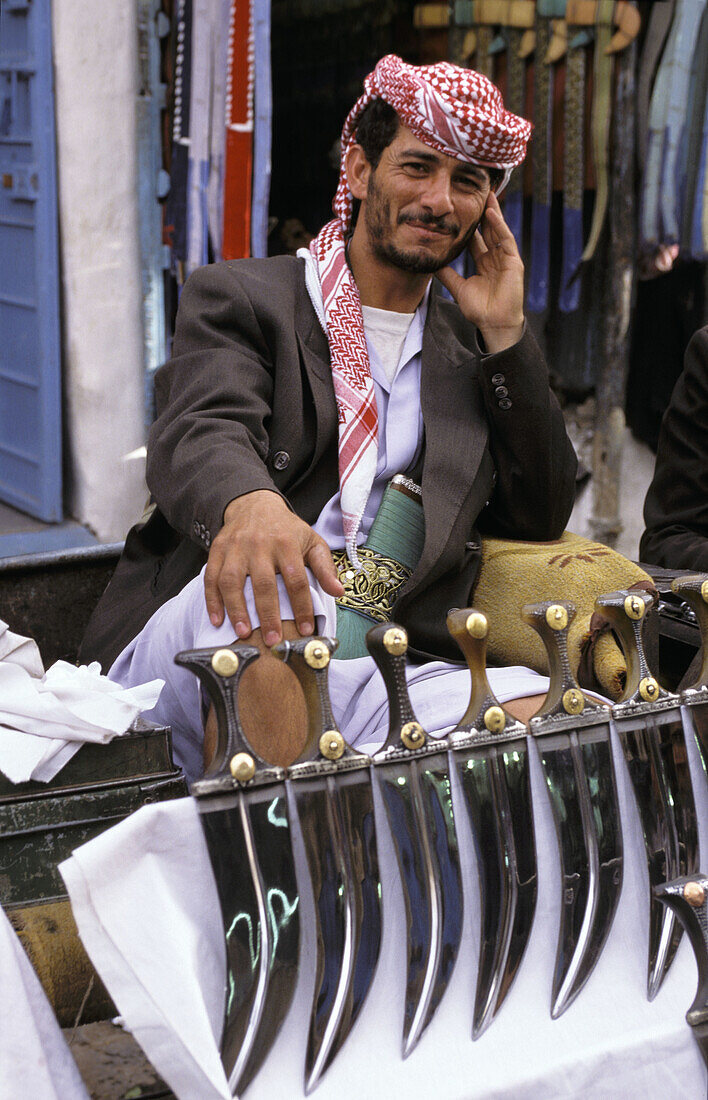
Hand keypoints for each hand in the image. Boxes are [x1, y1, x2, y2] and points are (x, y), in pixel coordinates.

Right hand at [204, 490, 343, 644]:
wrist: (254, 504)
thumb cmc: (286, 529)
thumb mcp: (311, 541)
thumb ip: (324, 567)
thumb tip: (338, 592)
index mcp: (287, 543)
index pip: (296, 579)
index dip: (302, 606)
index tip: (306, 629)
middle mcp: (260, 545)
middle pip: (264, 583)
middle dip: (268, 614)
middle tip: (272, 639)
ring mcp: (236, 548)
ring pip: (232, 581)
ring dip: (237, 609)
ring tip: (243, 633)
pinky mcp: (217, 550)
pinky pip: (211, 577)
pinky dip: (212, 600)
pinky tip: (217, 619)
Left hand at [436, 192, 524, 352]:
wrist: (493, 323)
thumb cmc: (479, 310)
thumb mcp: (458, 288)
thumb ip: (447, 275)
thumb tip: (433, 264)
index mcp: (484, 264)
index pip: (477, 239)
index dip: (471, 225)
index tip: (462, 210)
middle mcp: (495, 259)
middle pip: (489, 230)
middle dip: (483, 213)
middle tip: (477, 193)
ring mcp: (505, 259)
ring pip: (498, 231)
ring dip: (493, 213)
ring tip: (488, 195)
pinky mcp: (513, 262)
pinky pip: (506, 240)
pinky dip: (499, 226)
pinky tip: (492, 214)